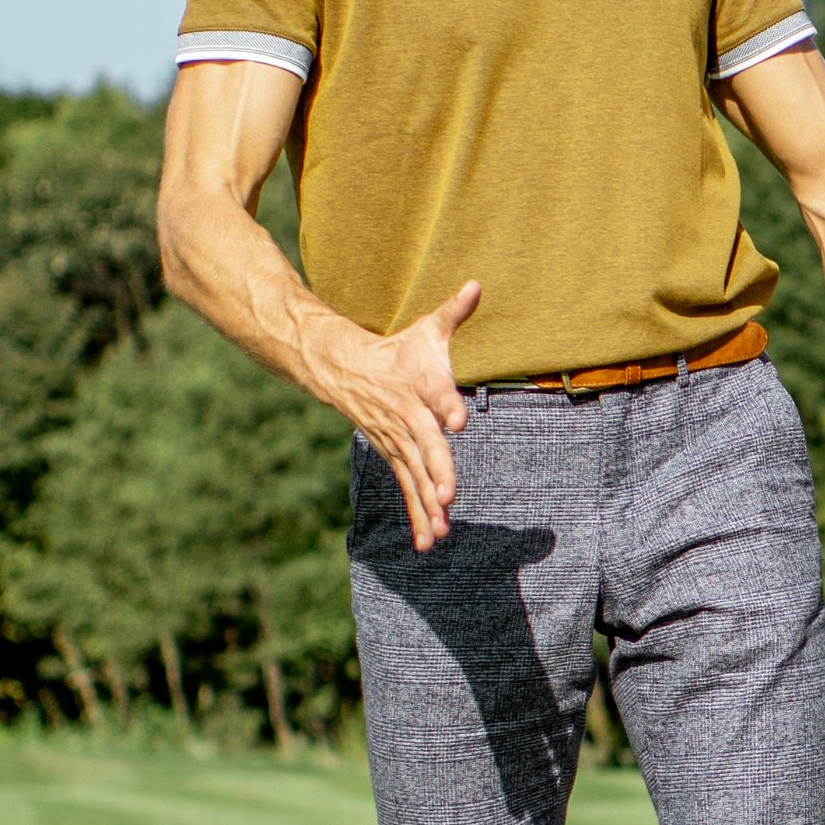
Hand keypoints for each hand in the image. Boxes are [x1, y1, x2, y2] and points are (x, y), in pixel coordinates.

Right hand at [325, 280, 482, 546]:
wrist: (346, 370)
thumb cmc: (399, 351)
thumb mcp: (426, 330)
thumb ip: (454, 312)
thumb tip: (477, 284)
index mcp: (419, 384)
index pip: (436, 394)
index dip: (448, 404)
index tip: (460, 420)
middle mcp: (407, 417)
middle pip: (423, 445)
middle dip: (437, 470)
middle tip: (449, 493)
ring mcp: (398, 441)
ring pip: (414, 475)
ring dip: (427, 504)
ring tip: (443, 530)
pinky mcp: (394, 457)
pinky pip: (408, 489)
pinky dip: (418, 516)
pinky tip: (431, 541)